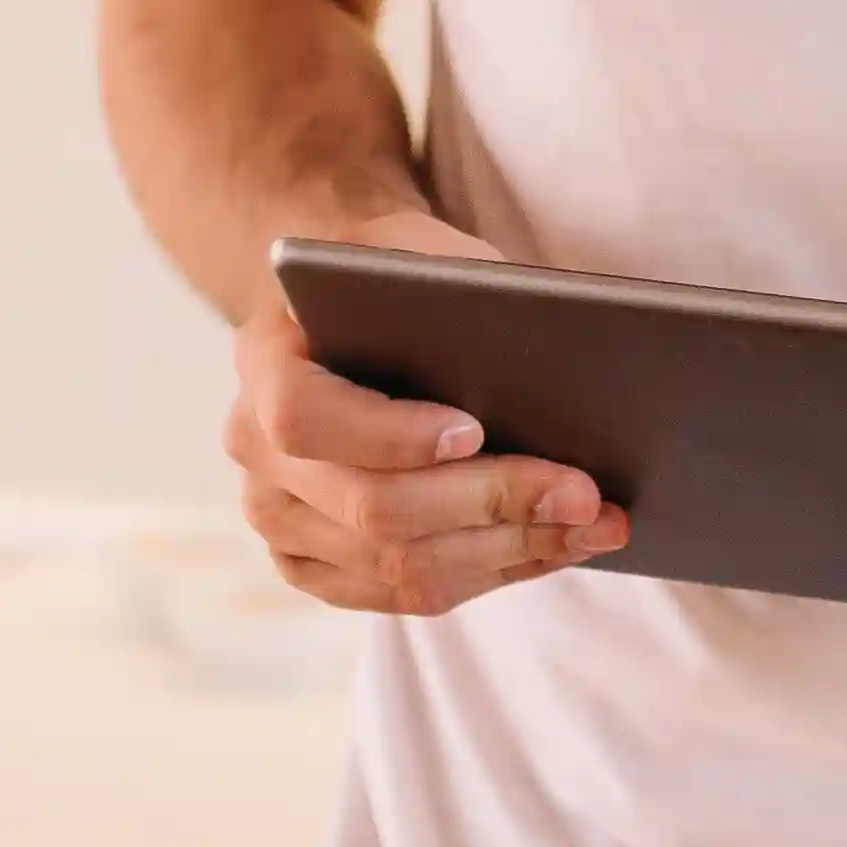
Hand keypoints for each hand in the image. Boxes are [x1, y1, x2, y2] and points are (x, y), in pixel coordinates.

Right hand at [224, 210, 632, 616]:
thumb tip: (551, 354)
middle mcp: (251, 446)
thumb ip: (457, 289)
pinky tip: (554, 544)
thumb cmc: (397, 278)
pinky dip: (493, 572)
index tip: (476, 428)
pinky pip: (407, 594)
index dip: (389, 434)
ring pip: (398, 566)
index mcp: (262, 357)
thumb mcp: (418, 251)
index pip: (303, 415)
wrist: (356, 319)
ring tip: (595, 523)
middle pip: (371, 508)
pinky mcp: (316, 566)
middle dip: (491, 503)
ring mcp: (278, 518)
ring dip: (511, 549)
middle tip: (584, 493)